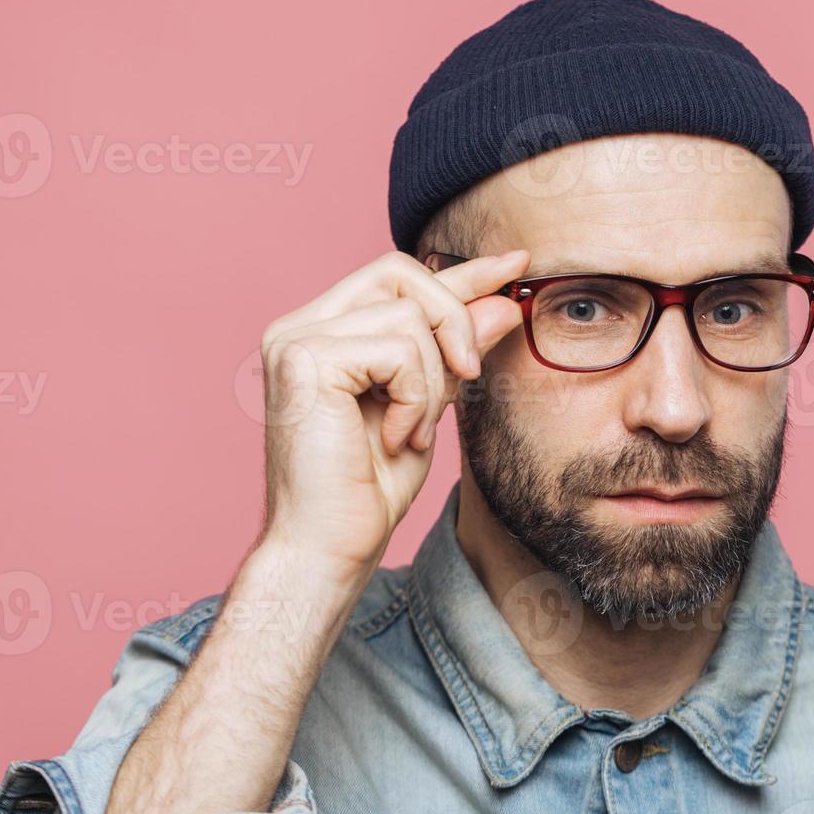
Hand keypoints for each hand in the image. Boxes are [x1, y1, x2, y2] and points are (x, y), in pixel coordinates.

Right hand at [252, 249, 529, 579]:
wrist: (327, 550)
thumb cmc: (367, 491)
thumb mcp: (429, 407)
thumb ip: (453, 353)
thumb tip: (502, 302)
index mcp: (324, 333)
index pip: (399, 280)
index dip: (462, 272)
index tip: (517, 263)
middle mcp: (301, 326)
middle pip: (401, 272)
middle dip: (454, 319)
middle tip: (468, 376)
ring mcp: (296, 338)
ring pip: (408, 314)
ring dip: (432, 380)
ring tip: (411, 432)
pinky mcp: (304, 359)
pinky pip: (398, 349)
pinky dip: (415, 397)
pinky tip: (396, 437)